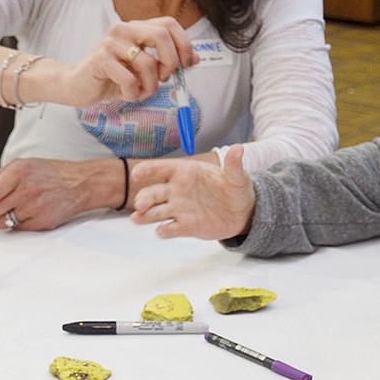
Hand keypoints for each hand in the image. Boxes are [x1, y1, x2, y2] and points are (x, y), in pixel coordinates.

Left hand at [0, 158, 108, 230]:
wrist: (83, 183)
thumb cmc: (51, 173)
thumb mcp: (23, 165)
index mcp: (20, 172)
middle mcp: (27, 190)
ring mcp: (36, 208)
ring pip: (0, 222)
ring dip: (1, 217)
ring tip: (15, 206)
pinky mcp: (42, 222)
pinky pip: (17, 229)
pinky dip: (18, 222)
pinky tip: (29, 211)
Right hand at [54, 17, 197, 106]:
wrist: (77, 85)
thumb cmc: (112, 77)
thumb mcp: (143, 69)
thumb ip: (165, 61)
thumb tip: (195, 59)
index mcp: (137, 28)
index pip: (169, 24)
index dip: (184, 44)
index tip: (187, 64)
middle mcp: (124, 30)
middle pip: (162, 36)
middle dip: (170, 62)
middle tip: (164, 78)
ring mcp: (111, 42)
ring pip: (148, 63)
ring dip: (150, 86)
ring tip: (140, 91)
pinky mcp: (101, 58)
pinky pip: (130, 80)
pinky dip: (133, 94)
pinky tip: (125, 94)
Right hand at [131, 146, 255, 238]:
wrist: (243, 212)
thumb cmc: (235, 188)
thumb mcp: (237, 176)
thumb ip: (234, 164)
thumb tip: (239, 148)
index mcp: (184, 172)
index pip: (160, 169)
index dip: (146, 170)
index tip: (137, 174)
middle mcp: (176, 190)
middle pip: (152, 193)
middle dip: (143, 198)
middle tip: (140, 205)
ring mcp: (179, 209)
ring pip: (155, 212)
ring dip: (145, 216)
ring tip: (137, 219)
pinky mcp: (185, 226)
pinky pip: (170, 229)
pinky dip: (164, 231)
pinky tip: (162, 231)